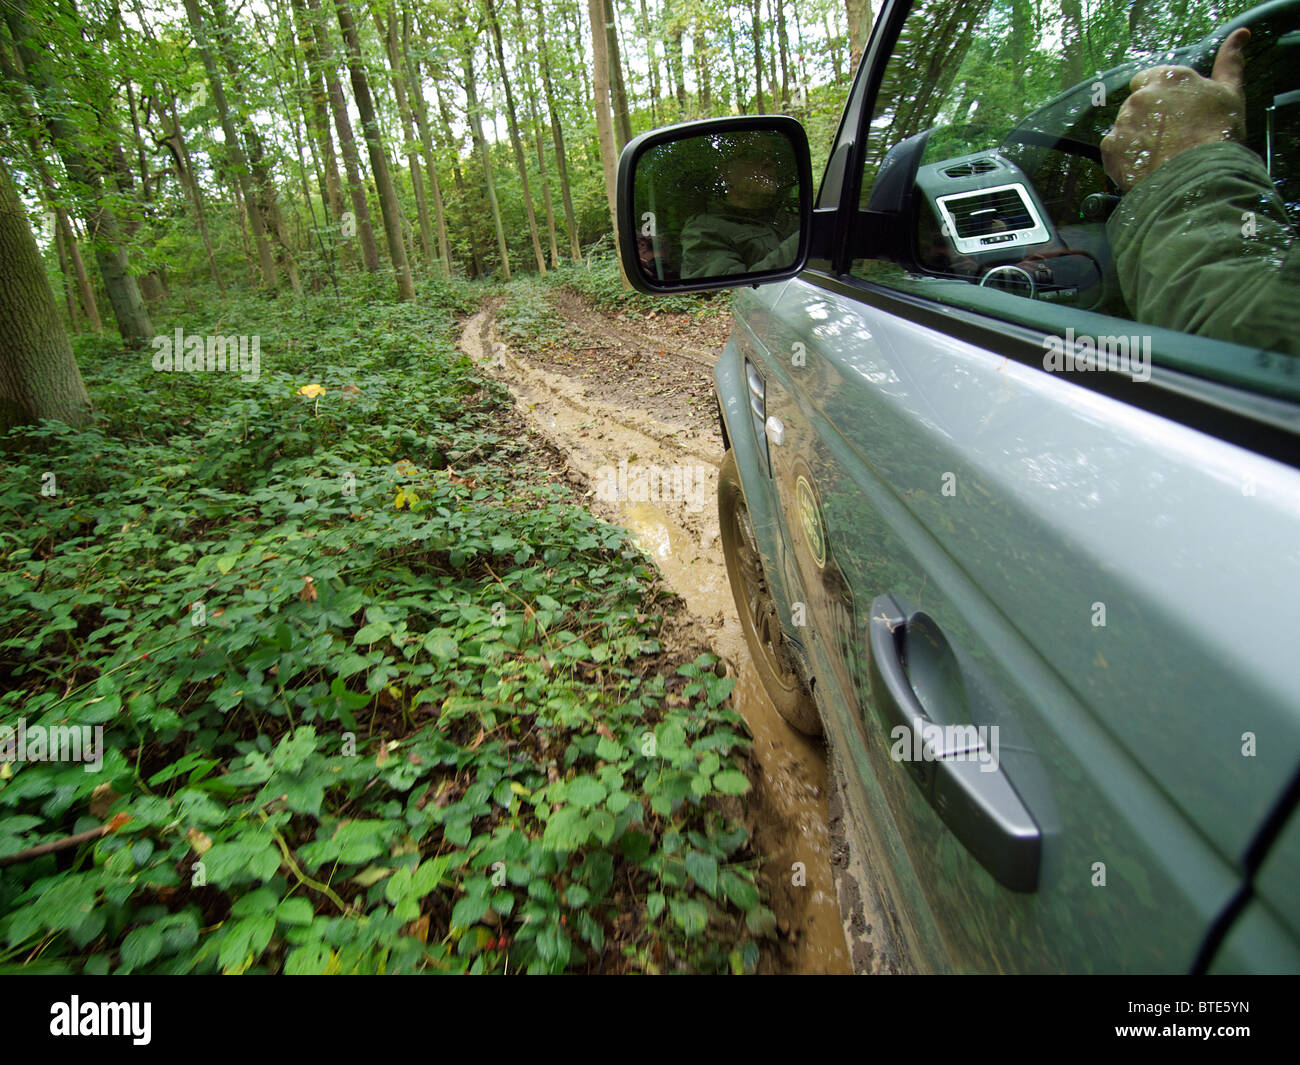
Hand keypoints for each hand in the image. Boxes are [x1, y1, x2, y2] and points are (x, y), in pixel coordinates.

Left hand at [1101, 27, 1249, 191]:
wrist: (1199, 176)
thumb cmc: (1219, 135)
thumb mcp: (1231, 93)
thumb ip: (1229, 63)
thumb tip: (1240, 36)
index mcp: (1168, 77)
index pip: (1146, 79)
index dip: (1157, 97)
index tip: (1169, 112)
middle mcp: (1140, 96)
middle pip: (1136, 106)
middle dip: (1148, 120)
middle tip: (1170, 139)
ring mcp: (1123, 122)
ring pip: (1125, 129)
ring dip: (1136, 140)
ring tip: (1160, 155)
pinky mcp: (1111, 149)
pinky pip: (1114, 153)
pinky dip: (1126, 160)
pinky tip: (1146, 166)